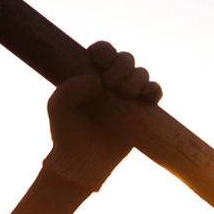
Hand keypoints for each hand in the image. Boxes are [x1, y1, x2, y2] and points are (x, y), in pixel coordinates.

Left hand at [44, 43, 160, 184]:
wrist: (83, 162)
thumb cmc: (67, 132)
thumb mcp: (58, 107)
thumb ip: (69, 89)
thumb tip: (97, 79)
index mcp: (90, 74)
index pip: (103, 51)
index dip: (105, 51)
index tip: (100, 62)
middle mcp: (111, 81)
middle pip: (125, 59)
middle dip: (121, 66)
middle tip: (111, 84)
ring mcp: (128, 95)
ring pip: (141, 73)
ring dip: (136, 78)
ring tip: (125, 94)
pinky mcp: (142, 111)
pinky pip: (155, 92)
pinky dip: (154, 89)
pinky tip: (146, 96)